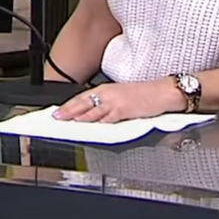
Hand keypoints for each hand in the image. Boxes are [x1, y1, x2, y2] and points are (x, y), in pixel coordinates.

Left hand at [53, 79, 184, 124]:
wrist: (162, 91)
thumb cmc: (143, 94)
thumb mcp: (119, 95)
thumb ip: (104, 103)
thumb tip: (90, 113)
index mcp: (105, 89)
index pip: (81, 97)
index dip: (67, 105)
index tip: (57, 112)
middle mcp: (107, 94)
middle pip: (82, 104)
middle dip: (67, 112)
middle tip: (56, 118)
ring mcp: (114, 102)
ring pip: (92, 112)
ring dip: (79, 119)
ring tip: (68, 125)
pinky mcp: (123, 110)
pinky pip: (107, 119)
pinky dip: (98, 124)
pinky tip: (90, 129)